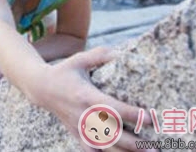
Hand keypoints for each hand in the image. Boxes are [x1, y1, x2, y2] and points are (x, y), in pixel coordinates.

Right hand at [30, 47, 155, 151]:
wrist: (40, 88)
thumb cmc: (64, 71)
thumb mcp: (80, 59)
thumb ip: (100, 55)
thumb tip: (122, 53)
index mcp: (86, 95)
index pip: (112, 108)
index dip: (132, 115)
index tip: (151, 118)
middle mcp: (83, 114)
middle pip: (111, 134)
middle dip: (134, 144)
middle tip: (155, 149)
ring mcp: (79, 126)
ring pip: (104, 145)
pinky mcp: (76, 133)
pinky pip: (91, 149)